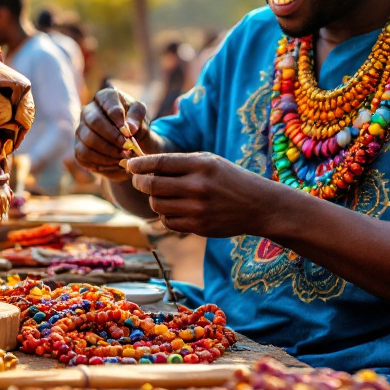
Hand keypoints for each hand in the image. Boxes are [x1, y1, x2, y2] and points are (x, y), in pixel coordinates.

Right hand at [74, 87, 159, 181]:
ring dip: (109, 151)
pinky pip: (85, 154)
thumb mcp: (141, 117)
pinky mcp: (78, 147)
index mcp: (105, 97)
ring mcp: (80, 130)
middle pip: (94, 121)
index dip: (117, 116)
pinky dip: (102, 161)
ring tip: (124, 156)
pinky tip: (115, 162)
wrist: (129, 146)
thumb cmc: (134, 126)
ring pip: (89, 140)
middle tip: (128, 146)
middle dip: (113, 136)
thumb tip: (129, 128)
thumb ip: (137, 117)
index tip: (129, 131)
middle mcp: (88, 111)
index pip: (107, 101)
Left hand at [124, 152, 284, 237]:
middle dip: (139, 182)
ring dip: (154, 199)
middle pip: (152, 186)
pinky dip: (165, 214)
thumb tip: (142, 166)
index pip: (159, 163)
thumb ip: (178, 163)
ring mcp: (198, 209)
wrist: (259, 206)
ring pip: (156, 204)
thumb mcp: (209, 162)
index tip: (129, 165)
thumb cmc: (229, 179)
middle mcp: (198, 187)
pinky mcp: (199, 227)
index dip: (139, 164)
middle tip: (137, 180)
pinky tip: (175, 208)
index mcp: (201, 165)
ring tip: (163, 194)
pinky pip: (167, 221)